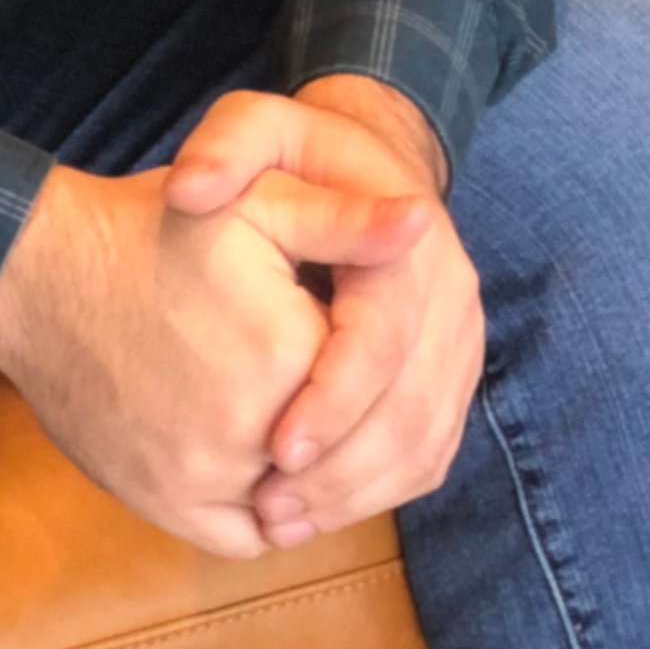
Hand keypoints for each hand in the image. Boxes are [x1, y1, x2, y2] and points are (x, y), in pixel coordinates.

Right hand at [0, 152, 432, 558]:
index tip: (335, 319)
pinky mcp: (171, 509)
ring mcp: (207, 481)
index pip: (377, 373)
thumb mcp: (255, 204)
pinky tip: (259, 456)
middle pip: (346, 440)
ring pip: (308, 496)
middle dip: (346, 410)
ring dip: (316, 468)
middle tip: (318, 370)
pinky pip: (254, 534)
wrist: (40, 277)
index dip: (365, 348)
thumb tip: (423, 226)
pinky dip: (267, 508)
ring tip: (294, 410)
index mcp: (289, 353)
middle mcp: (254, 433)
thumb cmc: (154, 233)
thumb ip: (344, 220)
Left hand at [166, 78, 483, 544]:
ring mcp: (458, 342)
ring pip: (426, 442)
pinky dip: (376, 493)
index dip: (333, 399)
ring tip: (279, 522)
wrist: (365, 167)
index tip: (272, 448)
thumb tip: (191, 188)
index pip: (385, 339)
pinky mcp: (449, 378)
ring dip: (357, 495)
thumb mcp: (256, 126)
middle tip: (270, 508)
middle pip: (413, 407)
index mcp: (411, 240)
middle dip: (343, 470)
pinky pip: (429, 452)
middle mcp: (451, 297)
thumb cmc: (300, 153)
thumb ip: (224, 149)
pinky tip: (313, 513)